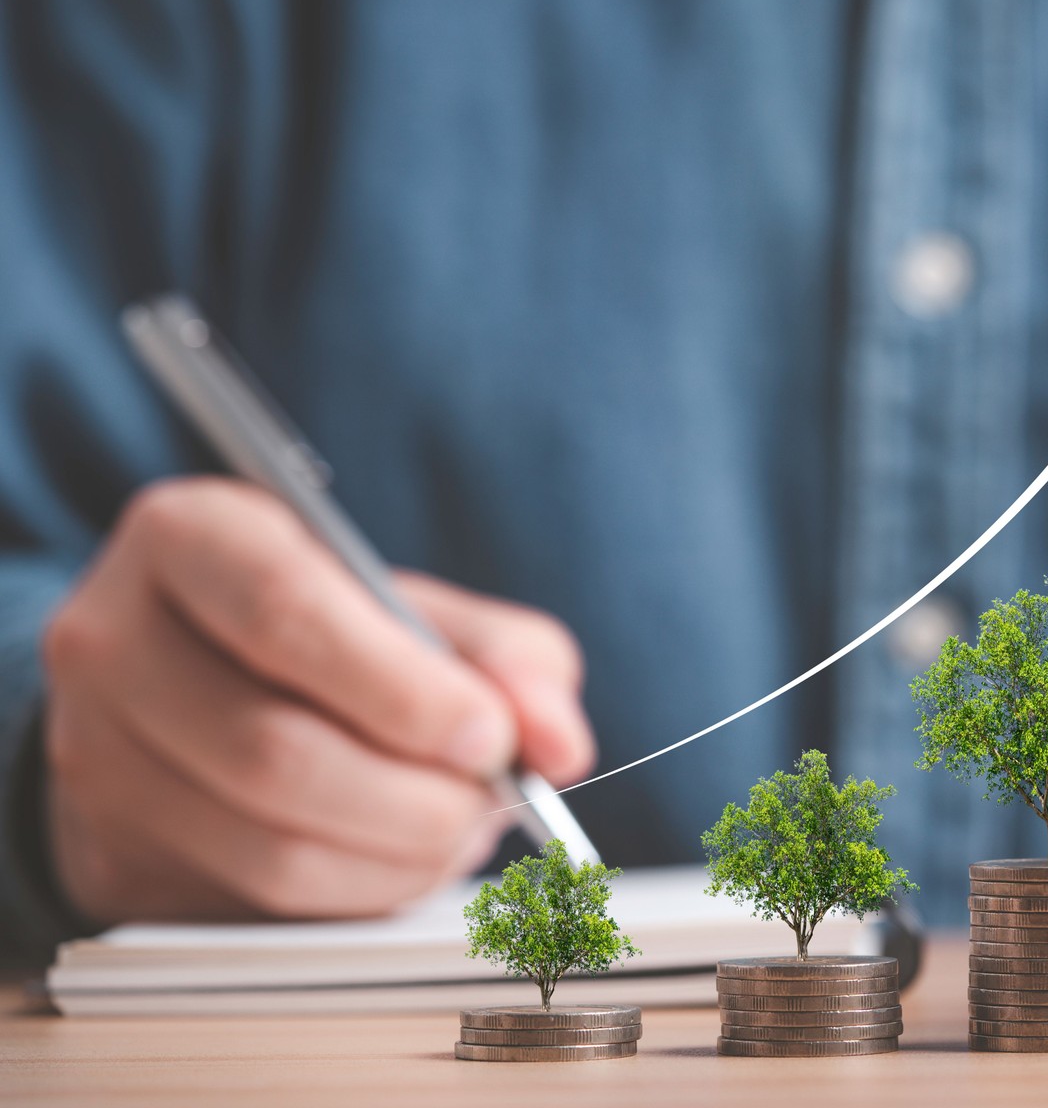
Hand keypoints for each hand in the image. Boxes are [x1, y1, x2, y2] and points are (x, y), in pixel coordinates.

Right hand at [41, 478, 594, 923]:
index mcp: (188, 536)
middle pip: (276, 750)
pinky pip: (258, 903)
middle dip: (418, 795)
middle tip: (492, 797)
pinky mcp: (113, 849)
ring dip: (400, 855)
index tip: (489, 735)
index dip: (402, 691)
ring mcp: (95, 753)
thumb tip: (560, 743)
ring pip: (268, 844)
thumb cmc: (327, 632)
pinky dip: (361, 893)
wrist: (200, 686)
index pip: (286, 613)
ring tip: (458, 827)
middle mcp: (112, 638)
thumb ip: (507, 659)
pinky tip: (400, 858)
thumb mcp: (419, 611)